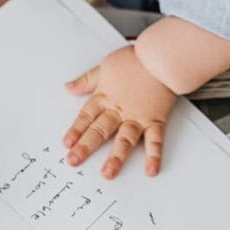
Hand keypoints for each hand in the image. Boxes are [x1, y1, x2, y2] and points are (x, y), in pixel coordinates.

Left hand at [63, 46, 175, 178]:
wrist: (163, 56)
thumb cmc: (136, 59)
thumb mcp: (105, 66)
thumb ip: (87, 80)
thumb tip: (68, 87)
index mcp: (105, 97)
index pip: (86, 116)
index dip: (76, 130)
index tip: (67, 144)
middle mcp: (120, 110)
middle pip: (100, 130)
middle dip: (86, 147)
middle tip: (74, 161)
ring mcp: (138, 117)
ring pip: (125, 139)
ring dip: (116, 157)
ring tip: (108, 173)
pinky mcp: (156, 120)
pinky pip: (155, 140)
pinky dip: (154, 155)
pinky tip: (151, 170)